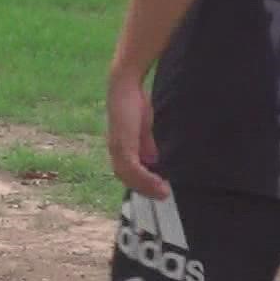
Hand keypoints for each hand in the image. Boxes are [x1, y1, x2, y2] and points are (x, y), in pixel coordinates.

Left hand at [106, 71, 169, 198]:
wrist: (125, 85)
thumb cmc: (135, 103)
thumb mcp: (144, 128)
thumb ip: (147, 144)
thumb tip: (155, 161)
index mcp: (119, 147)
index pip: (127, 172)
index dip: (141, 183)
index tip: (159, 191)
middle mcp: (115, 149)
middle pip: (126, 177)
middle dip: (144, 189)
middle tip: (163, 196)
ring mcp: (117, 148)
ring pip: (128, 176)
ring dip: (147, 187)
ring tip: (164, 193)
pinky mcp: (122, 144)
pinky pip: (132, 167)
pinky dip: (146, 178)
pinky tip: (160, 183)